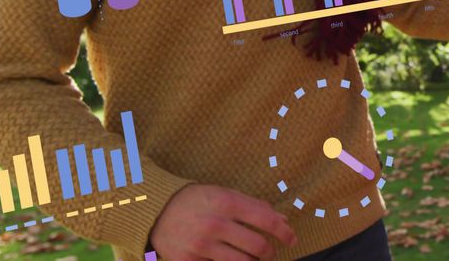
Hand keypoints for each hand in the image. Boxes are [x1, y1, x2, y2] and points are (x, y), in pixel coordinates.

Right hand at [151, 184, 297, 260]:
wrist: (156, 211)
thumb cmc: (198, 200)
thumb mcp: (226, 194)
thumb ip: (255, 206)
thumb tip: (282, 220)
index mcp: (227, 203)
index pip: (266, 221)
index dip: (285, 233)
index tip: (292, 239)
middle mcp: (215, 224)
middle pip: (257, 247)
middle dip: (270, 253)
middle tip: (270, 253)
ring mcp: (201, 245)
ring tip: (253, 258)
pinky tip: (230, 259)